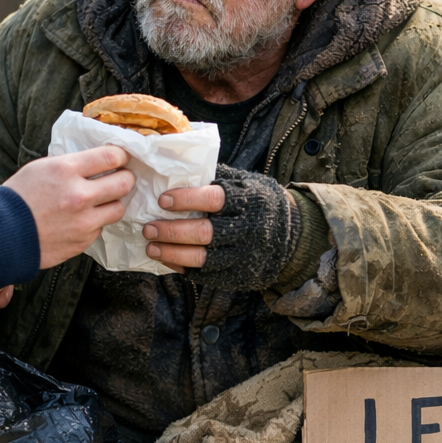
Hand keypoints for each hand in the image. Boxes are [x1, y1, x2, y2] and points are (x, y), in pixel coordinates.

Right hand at [4, 146, 134, 267]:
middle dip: (125, 177)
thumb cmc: (19, 198)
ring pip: (118, 208)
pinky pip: (100, 228)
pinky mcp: (82, 241)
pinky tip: (80, 220)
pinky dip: (95, 223)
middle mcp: (79, 195)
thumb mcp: (41, 167)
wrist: (1, 234)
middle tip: (121, 177)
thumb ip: (72, 164)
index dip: (122, 155)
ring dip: (112, 202)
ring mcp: (83, 221)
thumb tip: (97, 160)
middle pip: (124, 182)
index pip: (112, 156)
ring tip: (101, 201)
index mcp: (66, 170)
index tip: (122, 157)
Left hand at [145, 165, 301, 289]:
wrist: (293, 236)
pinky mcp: (238, 275)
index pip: (213, 200)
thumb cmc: (260, 203)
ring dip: (171, 253)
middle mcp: (246, 230)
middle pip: (203, 233)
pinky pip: (205, 275)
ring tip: (151, 246)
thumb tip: (181, 167)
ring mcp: (242, 256)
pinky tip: (167, 260)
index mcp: (248, 201)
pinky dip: (182, 267)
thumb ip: (219, 178)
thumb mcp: (247, 183)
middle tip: (148, 228)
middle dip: (171, 231)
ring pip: (201, 258)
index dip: (186, 200)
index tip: (162, 200)